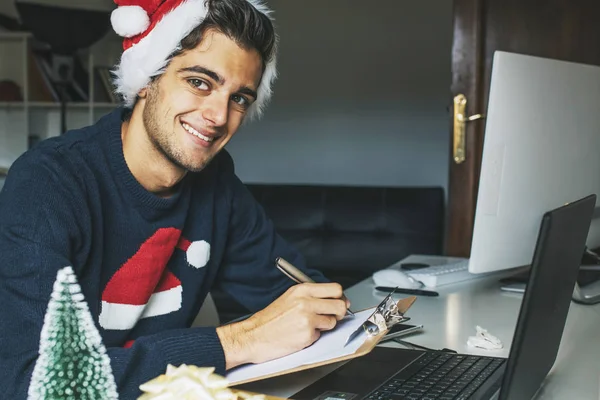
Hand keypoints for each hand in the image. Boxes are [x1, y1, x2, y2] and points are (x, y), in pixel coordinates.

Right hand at [216, 282, 349, 368]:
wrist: (254, 335)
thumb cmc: (270, 319)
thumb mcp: (290, 298)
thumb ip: (312, 296)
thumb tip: (336, 299)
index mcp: (302, 290)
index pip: (335, 288)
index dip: (340, 297)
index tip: (338, 302)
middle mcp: (306, 302)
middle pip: (340, 304)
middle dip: (339, 312)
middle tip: (331, 316)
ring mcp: (307, 318)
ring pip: (332, 321)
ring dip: (324, 326)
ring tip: (307, 326)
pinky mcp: (307, 334)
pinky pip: (320, 336)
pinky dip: (313, 337)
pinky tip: (300, 334)